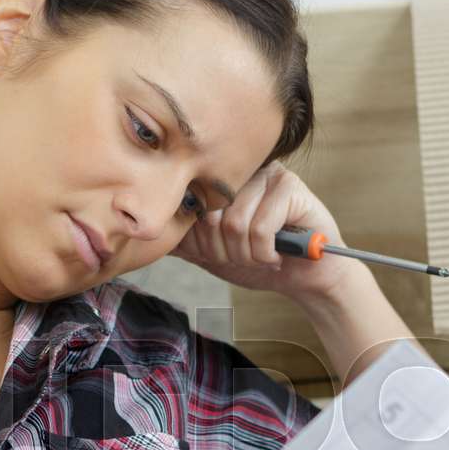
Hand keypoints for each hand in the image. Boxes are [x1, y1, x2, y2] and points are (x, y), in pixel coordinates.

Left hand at [170, 160, 357, 302]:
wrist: (304, 277)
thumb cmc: (260, 260)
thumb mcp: (212, 253)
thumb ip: (184, 241)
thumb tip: (144, 236)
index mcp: (220, 182)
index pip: (190, 211)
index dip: (204, 245)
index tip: (224, 255)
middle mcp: (242, 172)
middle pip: (210, 216)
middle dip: (227, 252)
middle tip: (248, 257)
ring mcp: (267, 175)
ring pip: (235, 223)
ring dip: (248, 254)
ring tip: (264, 256)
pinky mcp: (291, 186)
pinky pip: (260, 227)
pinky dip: (266, 253)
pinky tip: (277, 254)